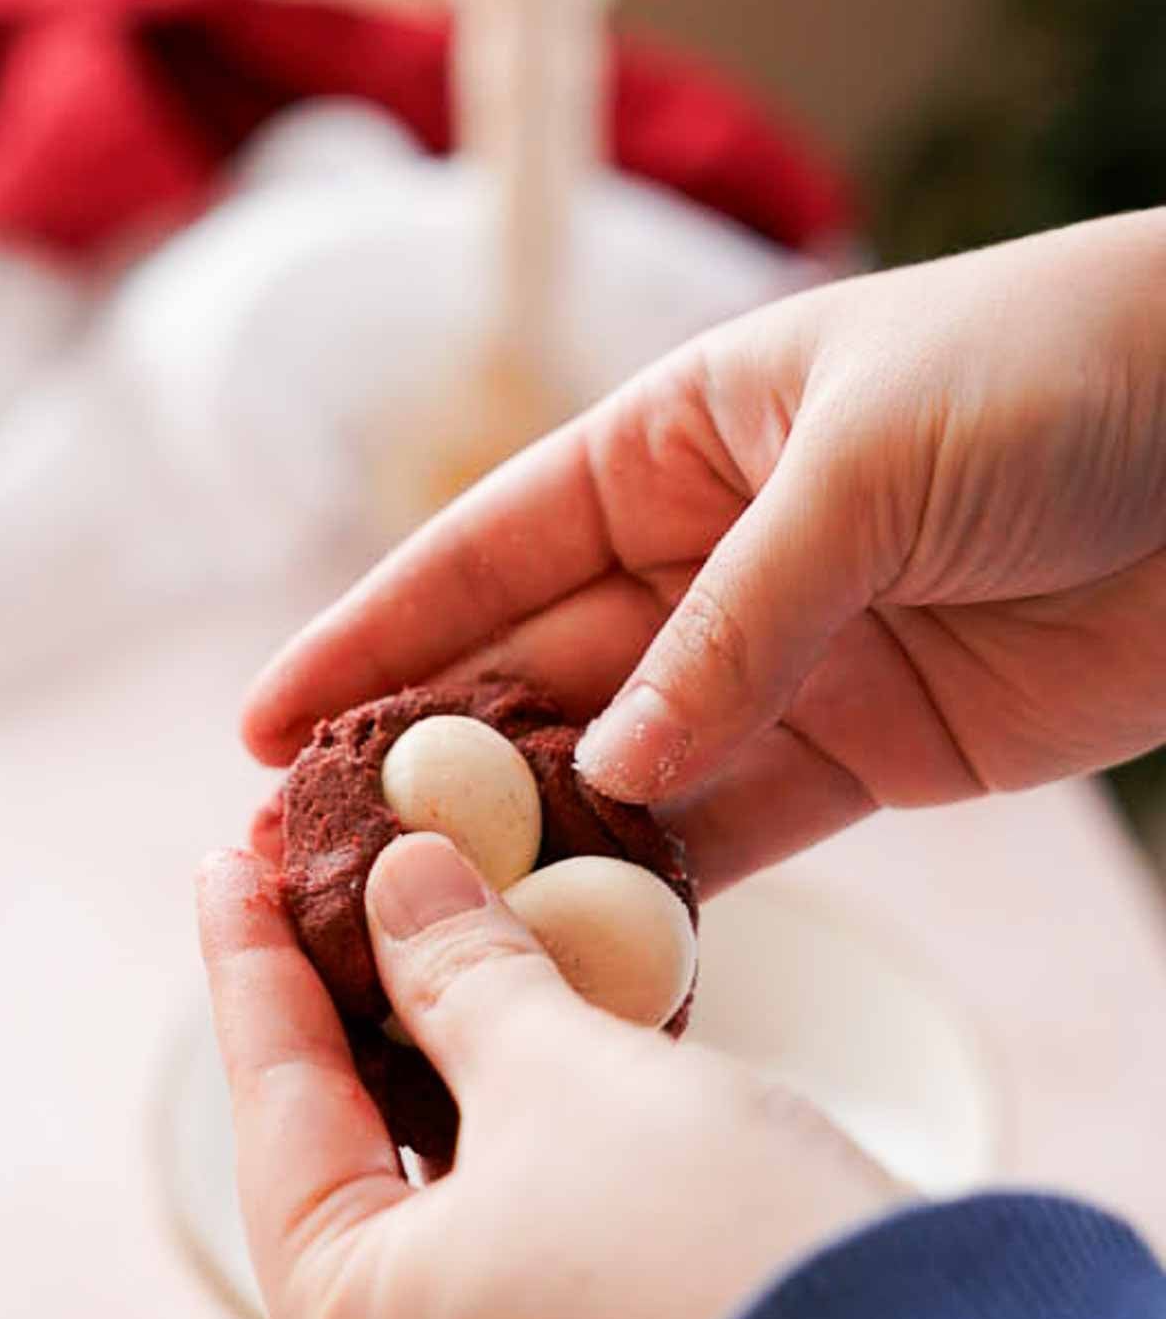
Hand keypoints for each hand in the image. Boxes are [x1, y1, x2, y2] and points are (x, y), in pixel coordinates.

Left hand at [197, 833, 898, 1318]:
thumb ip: (467, 972)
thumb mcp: (566, 1075)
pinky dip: (528, 1166)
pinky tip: (549, 1078)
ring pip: (452, 1223)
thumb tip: (406, 880)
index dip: (253, 958)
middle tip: (342, 899)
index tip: (232, 855)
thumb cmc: (706, 1248)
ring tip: (444, 967)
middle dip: (358, 1023)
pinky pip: (529, 1272)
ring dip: (456, 1091)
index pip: (275, 1100)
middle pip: (356, 1169)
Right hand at [242, 211, 1165, 892]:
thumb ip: (736, 624)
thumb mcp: (865, 467)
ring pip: (628, 772)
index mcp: (677, 445)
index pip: (485, 551)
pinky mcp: (866, 752)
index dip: (371, 639)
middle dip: (437, 769)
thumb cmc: (1049, 378)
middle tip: (332, 868)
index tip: (267, 723)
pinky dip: (672, 885)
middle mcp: (707, 561)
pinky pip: (741, 830)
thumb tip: (612, 768)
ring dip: (542, 848)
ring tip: (441, 930)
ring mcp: (781, 665)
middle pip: (537, 678)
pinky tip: (595, 940)